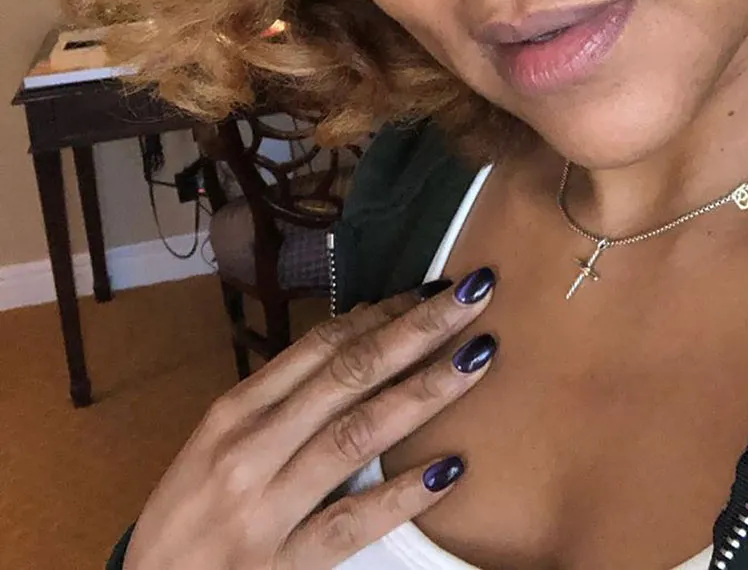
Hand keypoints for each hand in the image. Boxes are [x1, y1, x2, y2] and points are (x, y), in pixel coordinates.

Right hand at [124, 269, 497, 569]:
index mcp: (236, 411)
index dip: (384, 311)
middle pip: (349, 375)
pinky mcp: (281, 568)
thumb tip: (360, 331)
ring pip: (358, 436)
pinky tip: (450, 469)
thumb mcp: (220, 442)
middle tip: (475, 293)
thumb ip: (284, 394)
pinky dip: (401, 495)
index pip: (322, 346)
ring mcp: (266, 509)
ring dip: (424, 391)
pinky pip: (350, 524)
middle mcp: (251, 449)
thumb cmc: (189, 513)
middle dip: (418, 329)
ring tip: (478, 358)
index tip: (435, 287)